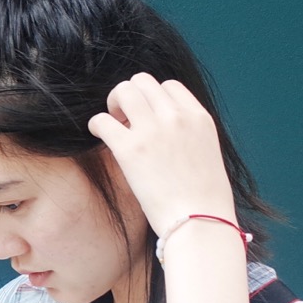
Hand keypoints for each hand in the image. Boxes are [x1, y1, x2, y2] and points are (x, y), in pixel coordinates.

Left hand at [85, 73, 236, 238]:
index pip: (169, 86)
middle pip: (142, 81)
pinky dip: (96, 125)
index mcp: (199, 117)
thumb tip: (161, 126)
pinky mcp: (130, 149)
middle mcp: (176, 117)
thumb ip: (187, 132)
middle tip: (125, 118)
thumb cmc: (203, 197)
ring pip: (123, 91)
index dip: (153, 99)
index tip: (148, 118)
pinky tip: (101, 137)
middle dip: (130, 95)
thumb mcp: (206, 151)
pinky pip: (101, 120)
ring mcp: (153, 130)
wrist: (200, 221)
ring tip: (114, 125)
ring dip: (113, 104)